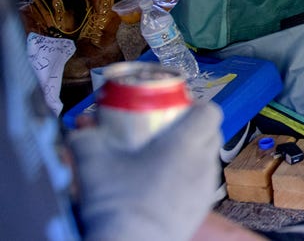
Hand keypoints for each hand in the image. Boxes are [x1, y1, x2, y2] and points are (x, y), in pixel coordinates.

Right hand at [68, 102, 222, 240]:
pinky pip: (202, 183)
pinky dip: (189, 178)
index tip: (176, 110)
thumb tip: (81, 128)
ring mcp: (206, 187)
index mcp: (186, 144)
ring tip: (165, 159)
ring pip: (208, 158)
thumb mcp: (92, 163)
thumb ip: (85, 138)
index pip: (209, 112)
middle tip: (168, 132)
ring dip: (193, 153)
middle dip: (194, 128)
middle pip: (212, 133)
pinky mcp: (202, 208)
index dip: (195, 107)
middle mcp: (203, 163)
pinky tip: (165, 185)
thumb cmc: (117, 202)